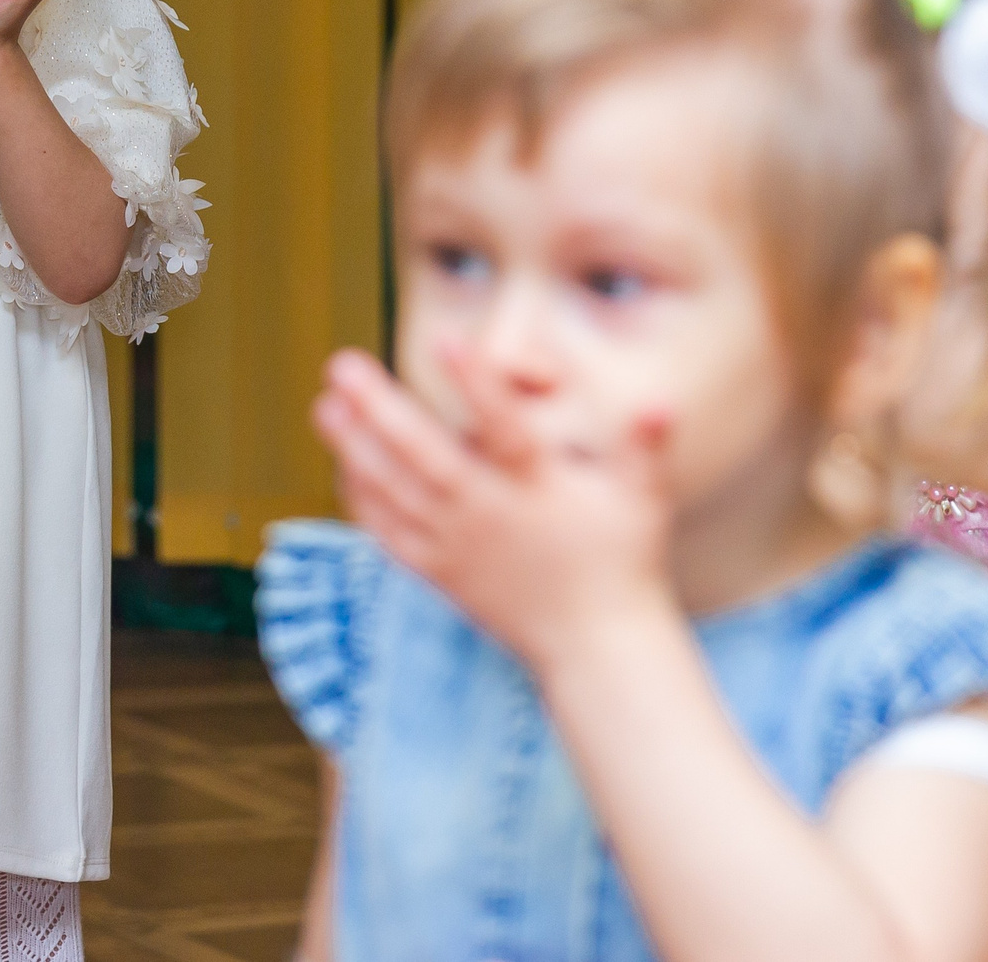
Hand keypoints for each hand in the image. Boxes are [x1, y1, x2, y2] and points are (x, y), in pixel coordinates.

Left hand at [314, 346, 676, 675]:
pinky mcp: (442, 572)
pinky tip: (340, 467)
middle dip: (381, 410)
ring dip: (355, 447)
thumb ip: (644, 447)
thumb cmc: (622, 560)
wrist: (597, 644)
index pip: (506, 429)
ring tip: (324, 405)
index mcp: (538, 489)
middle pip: (427, 457)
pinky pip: (391, 534)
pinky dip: (363, 502)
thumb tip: (663, 403)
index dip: (478, 386)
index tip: (448, 342)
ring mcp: (459, 546)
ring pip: (397, 492)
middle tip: (341, 365)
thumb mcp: (643, 500)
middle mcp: (490, 515)